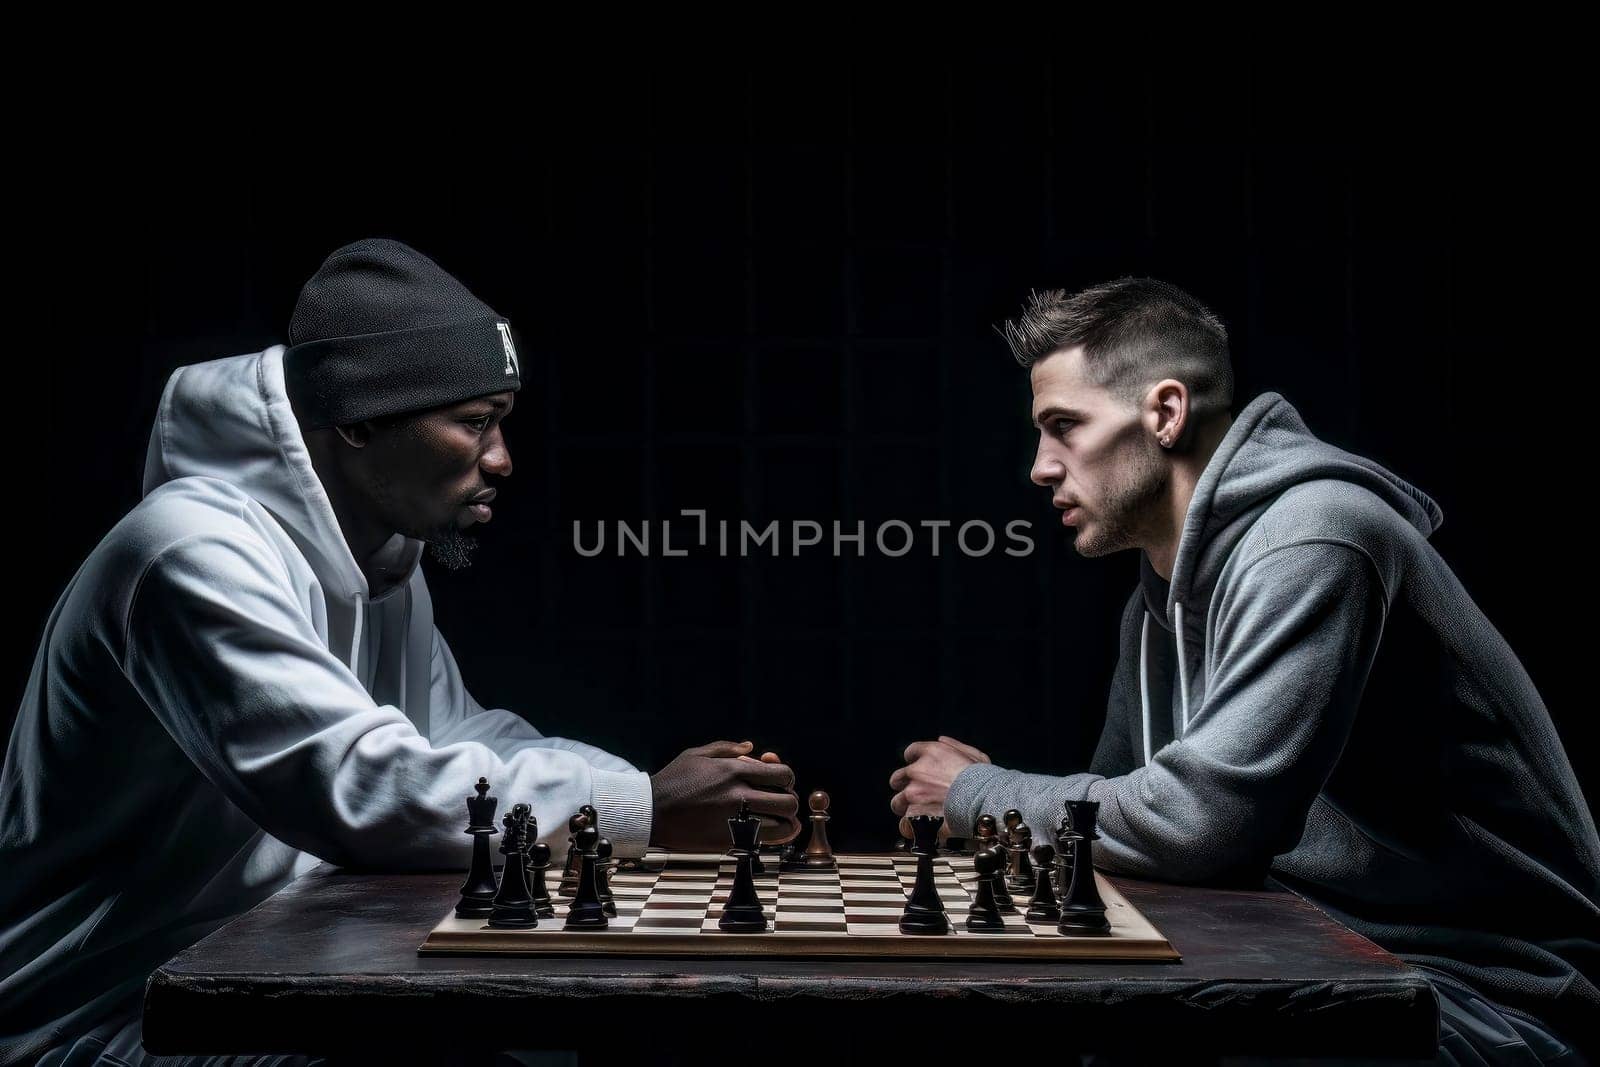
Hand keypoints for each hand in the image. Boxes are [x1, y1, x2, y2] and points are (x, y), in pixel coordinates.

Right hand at [650, 740, 801, 849]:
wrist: (650, 812)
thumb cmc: (672, 782)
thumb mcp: (696, 754)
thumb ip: (727, 747)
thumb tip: (751, 747)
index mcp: (733, 770)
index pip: (782, 775)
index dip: (787, 778)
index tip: (779, 783)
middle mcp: (738, 795)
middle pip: (788, 802)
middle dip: (789, 802)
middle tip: (780, 803)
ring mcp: (735, 820)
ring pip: (782, 827)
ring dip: (784, 823)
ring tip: (777, 821)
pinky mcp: (728, 842)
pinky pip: (763, 843)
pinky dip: (770, 839)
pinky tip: (764, 833)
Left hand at [888, 735, 989, 837]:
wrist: (985, 802)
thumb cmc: (985, 781)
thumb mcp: (976, 756)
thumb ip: (956, 746)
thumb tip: (942, 740)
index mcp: (932, 753)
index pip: (911, 753)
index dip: (914, 762)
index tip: (919, 770)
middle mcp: (918, 771)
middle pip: (898, 778)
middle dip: (905, 786)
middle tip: (917, 795)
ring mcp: (913, 793)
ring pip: (897, 802)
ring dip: (906, 807)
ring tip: (919, 814)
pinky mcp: (913, 814)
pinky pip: (904, 824)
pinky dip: (911, 828)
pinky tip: (920, 829)